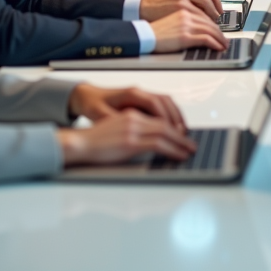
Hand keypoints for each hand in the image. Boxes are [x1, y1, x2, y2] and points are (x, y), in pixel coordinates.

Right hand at [58, 110, 194, 165]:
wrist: (79, 143)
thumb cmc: (94, 141)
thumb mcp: (116, 130)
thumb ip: (133, 131)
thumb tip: (148, 142)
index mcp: (131, 114)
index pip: (159, 118)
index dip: (174, 127)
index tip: (183, 135)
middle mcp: (134, 118)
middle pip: (166, 124)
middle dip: (181, 135)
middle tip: (191, 143)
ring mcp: (133, 129)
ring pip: (165, 133)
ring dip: (181, 142)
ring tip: (189, 150)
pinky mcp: (130, 142)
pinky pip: (158, 144)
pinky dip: (172, 149)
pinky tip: (179, 155)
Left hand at [68, 84, 185, 130]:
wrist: (85, 96)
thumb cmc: (92, 104)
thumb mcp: (99, 115)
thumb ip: (114, 121)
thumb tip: (126, 132)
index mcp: (130, 94)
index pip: (155, 103)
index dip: (165, 118)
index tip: (172, 131)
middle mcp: (138, 92)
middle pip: (166, 101)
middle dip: (177, 119)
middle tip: (183, 136)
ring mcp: (141, 95)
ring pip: (166, 102)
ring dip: (176, 116)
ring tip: (182, 133)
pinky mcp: (142, 100)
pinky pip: (162, 105)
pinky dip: (170, 115)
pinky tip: (172, 127)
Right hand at [138, 0, 221, 20]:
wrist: (142, 6)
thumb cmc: (157, 0)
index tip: (219, 7)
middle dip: (216, 10)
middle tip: (218, 17)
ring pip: (206, 9)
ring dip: (212, 19)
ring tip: (212, 25)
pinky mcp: (180, 11)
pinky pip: (199, 18)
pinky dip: (205, 25)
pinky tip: (206, 29)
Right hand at [150, 11, 229, 52]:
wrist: (144, 34)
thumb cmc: (157, 25)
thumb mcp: (173, 12)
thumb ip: (187, 12)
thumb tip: (201, 21)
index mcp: (184, 2)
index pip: (206, 4)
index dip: (216, 14)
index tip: (220, 21)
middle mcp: (187, 11)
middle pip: (210, 19)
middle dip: (220, 30)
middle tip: (224, 37)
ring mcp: (187, 23)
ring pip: (211, 29)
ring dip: (220, 38)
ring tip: (224, 44)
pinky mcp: (185, 36)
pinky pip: (206, 39)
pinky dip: (215, 43)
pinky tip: (218, 47)